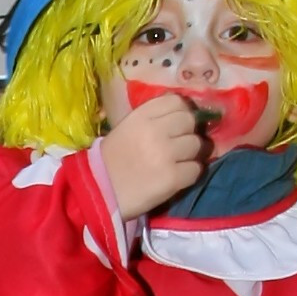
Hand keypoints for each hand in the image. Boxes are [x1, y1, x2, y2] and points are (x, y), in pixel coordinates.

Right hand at [98, 95, 210, 219]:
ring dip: (192, 154)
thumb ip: (152, 119)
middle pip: (190, 121)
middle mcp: (156, 130)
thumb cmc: (110, 161)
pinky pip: (197, 169)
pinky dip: (190, 174)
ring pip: (197, 145)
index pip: (177, 101)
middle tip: (180, 145)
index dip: (182, 112)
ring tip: (180, 162)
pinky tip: (178, 177)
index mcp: (141, 116)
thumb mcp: (126, 128)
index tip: (178, 124)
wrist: (98, 193)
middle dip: (188, 132)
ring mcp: (166, 154)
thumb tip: (182, 115)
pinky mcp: (173, 178)